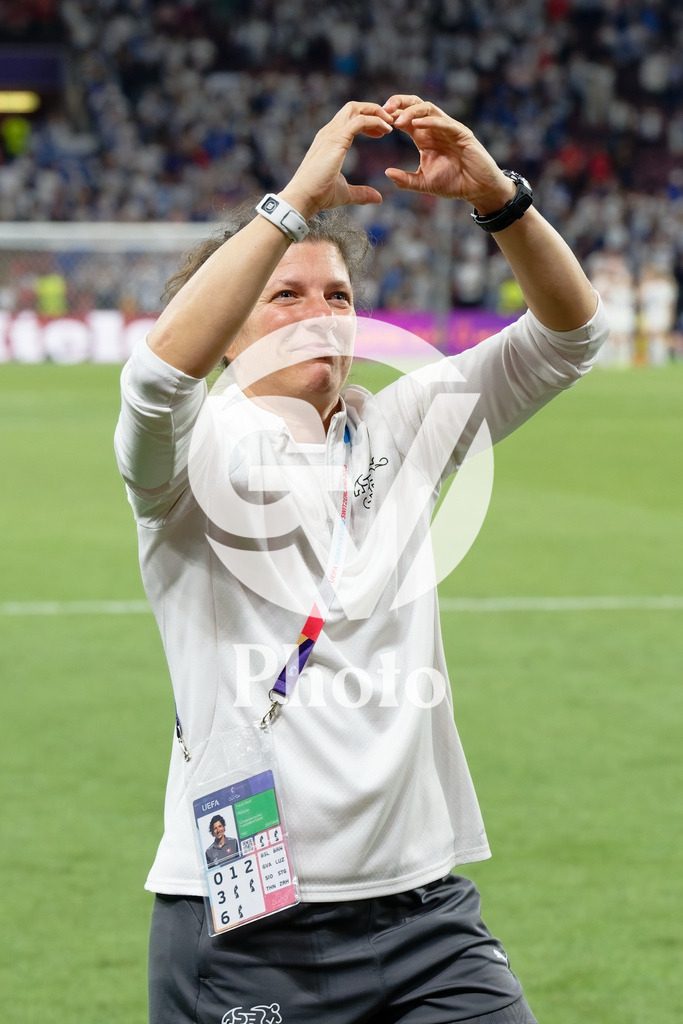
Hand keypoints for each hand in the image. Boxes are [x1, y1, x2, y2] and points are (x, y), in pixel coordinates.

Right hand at [282, 101, 393, 218]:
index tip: (382, 133)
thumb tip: (378, 198)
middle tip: (390, 122)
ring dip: (376, 112)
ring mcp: (331, 133)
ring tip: (390, 123)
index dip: (368, 121)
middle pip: (353, 107)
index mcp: (329, 140)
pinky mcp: (337, 139)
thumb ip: (362, 193)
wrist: (304, 197)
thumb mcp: (346, 193)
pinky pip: (360, 121)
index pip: (349, 119)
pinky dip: (375, 121)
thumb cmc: (319, 196)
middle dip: (373, 110)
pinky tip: (387, 131)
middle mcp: (329, 132)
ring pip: (356, 109)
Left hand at [382, 95, 514, 212]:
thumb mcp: (424, 183)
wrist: (477, 189)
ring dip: (411, 111)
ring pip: (428, 109)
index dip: (391, 115)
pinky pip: (444, 122)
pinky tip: (416, 124)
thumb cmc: (453, 184)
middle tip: (382, 110)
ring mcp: (449, 128)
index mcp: (424, 137)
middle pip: (415, 104)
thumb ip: (406, 180)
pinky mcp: (461, 133)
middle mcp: (435, 128)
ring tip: (397, 120)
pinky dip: (430, 121)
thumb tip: (387, 174)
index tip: (375, 121)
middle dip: (398, 103)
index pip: (405, 117)